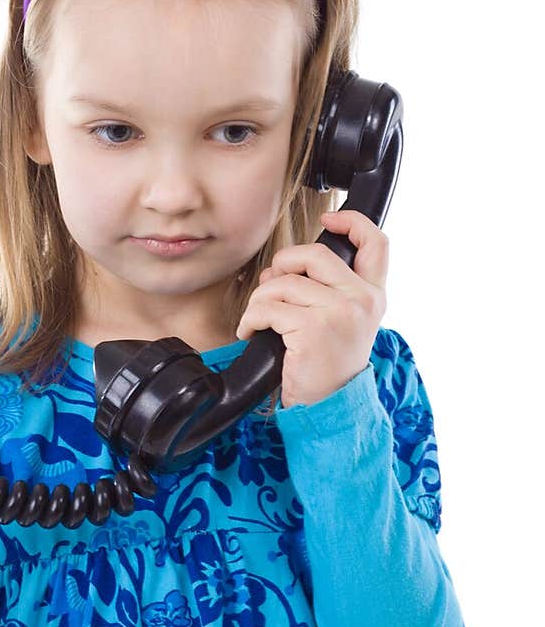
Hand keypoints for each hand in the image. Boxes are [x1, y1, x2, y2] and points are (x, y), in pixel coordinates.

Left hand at [235, 209, 388, 408]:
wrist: (330, 407)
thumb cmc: (328, 367)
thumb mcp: (341, 324)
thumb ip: (325, 290)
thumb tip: (281, 267)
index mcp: (373, 295)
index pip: (375, 243)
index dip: (351, 222)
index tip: (329, 218)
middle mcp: (362, 299)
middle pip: (314, 254)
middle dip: (283, 265)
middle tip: (271, 288)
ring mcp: (340, 312)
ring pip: (283, 282)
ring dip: (260, 300)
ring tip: (259, 321)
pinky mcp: (313, 328)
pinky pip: (267, 307)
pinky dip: (251, 319)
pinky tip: (252, 333)